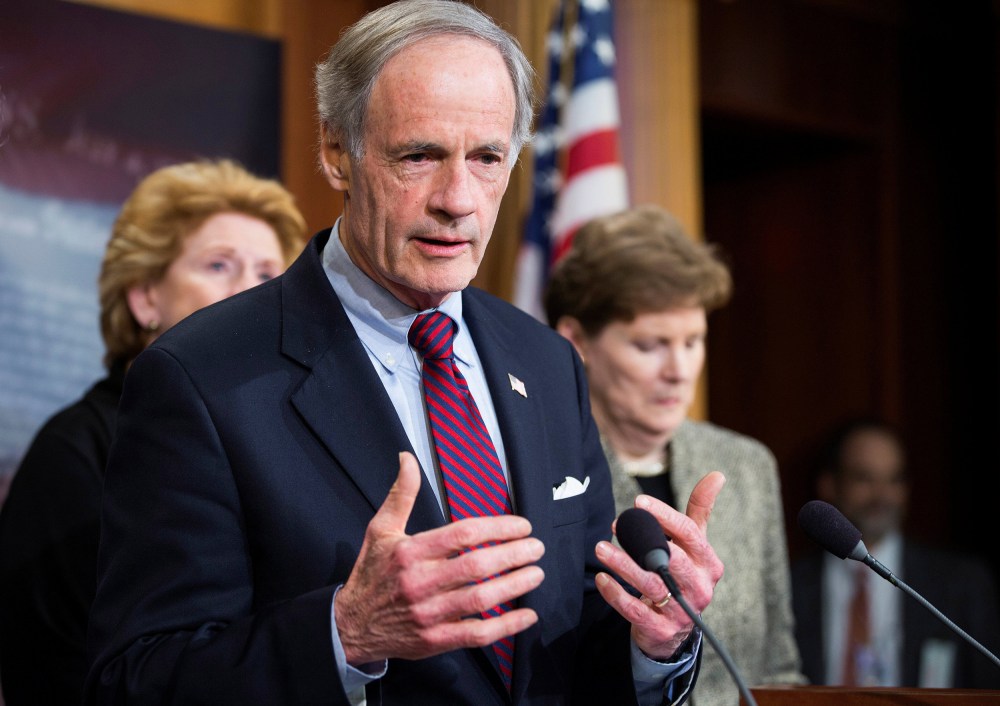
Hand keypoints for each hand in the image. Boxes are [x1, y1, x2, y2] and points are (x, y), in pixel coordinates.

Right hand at [335, 452, 544, 664]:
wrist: (350, 626)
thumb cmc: (371, 574)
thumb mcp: (380, 530)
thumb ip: (400, 494)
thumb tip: (407, 459)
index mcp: (410, 552)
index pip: (463, 534)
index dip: (498, 528)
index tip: (521, 526)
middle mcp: (420, 582)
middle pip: (477, 566)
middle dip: (513, 555)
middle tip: (536, 547)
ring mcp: (429, 614)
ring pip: (481, 600)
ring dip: (514, 586)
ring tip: (536, 573)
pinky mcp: (435, 640)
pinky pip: (477, 635)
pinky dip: (506, 627)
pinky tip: (527, 616)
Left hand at [594, 471, 725, 659]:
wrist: (676, 629)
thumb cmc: (683, 574)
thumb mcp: (695, 545)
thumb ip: (700, 510)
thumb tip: (717, 475)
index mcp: (710, 563)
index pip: (689, 534)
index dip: (665, 516)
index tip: (639, 502)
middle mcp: (700, 588)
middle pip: (672, 560)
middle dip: (643, 541)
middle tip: (616, 525)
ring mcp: (682, 612)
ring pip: (652, 585)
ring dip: (623, 565)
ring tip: (600, 548)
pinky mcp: (661, 630)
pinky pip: (636, 611)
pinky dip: (616, 594)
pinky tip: (602, 578)